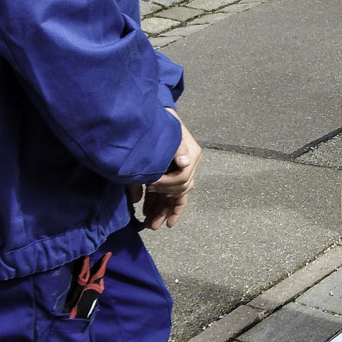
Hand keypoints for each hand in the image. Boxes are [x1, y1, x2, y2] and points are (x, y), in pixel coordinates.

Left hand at [140, 113, 201, 229]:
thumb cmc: (163, 124)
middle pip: (180, 192)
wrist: (157, 117)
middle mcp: (189, 166)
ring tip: (149, 225)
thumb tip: (185, 163)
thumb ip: (177, 148)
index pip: (183, 178)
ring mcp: (181, 173)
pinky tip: (154, 217)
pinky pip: (171, 196)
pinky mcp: (170, 177)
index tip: (151, 185)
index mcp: (191, 155)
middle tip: (150, 221)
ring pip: (174, 198)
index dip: (167, 184)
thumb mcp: (169, 133)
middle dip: (164, 208)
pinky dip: (163, 207)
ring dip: (162, 211)